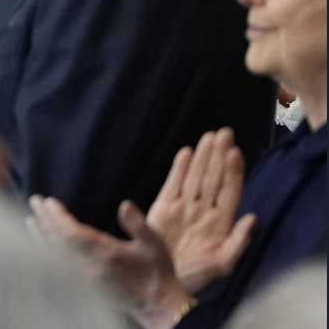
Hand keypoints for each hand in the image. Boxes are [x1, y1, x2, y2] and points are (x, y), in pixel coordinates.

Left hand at [29, 196, 194, 328]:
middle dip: (45, 220)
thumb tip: (125, 205)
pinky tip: (41, 244)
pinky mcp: (84, 286)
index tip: (48, 202)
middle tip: (34, 201)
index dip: (58, 217)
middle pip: (59, 241)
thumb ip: (138, 224)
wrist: (157, 305)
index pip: (73, 233)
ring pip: (57, 255)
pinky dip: (47, 253)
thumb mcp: (154, 244)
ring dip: (41, 236)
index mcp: (106, 253)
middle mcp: (91, 266)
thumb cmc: (156, 271)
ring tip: (30, 219)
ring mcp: (85, 277)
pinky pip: (60, 267)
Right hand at [145, 128, 253, 293]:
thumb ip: (239, 241)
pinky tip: (185, 153)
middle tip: (224, 133)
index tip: (235, 151)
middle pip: (213, 177)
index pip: (229, 190)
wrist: (164, 284)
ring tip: (209, 136)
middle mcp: (203, 210)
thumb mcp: (223, 264)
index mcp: (221, 222)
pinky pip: (172, 183)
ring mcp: (183, 207)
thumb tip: (253, 216)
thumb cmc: (196, 277)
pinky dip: (179, 168)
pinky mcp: (163, 208)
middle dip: (218, 155)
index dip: (233, 171)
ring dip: (202, 156)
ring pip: (195, 176)